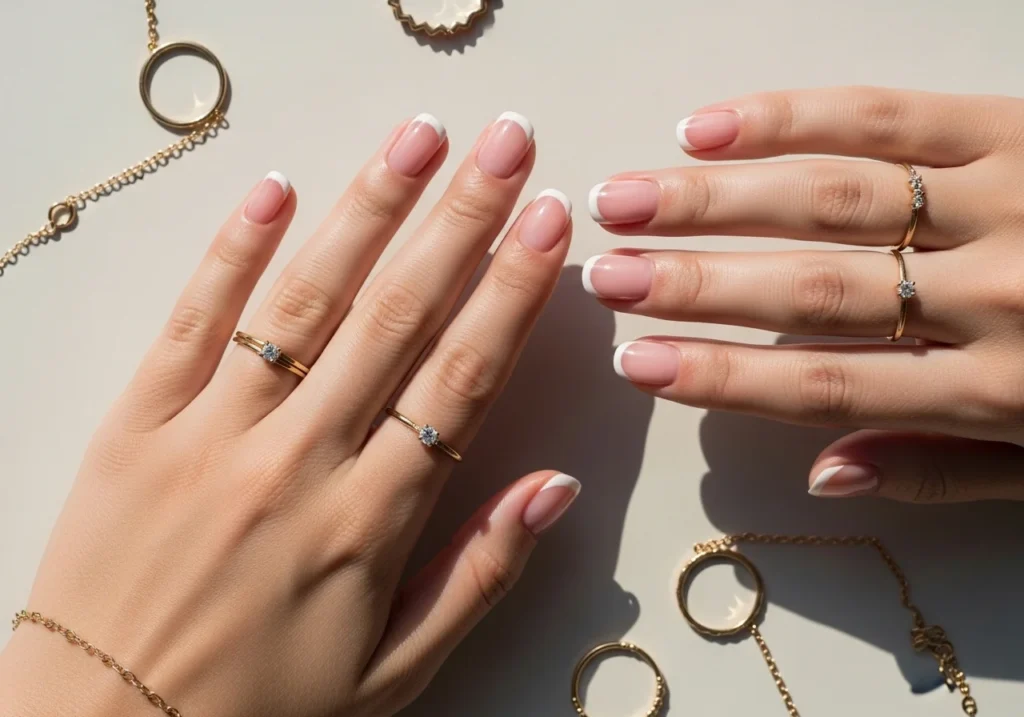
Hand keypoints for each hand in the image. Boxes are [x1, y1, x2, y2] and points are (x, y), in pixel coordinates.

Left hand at [0, 113, 578, 716]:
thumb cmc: (255, 712)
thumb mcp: (393, 672)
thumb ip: (479, 573)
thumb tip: (555, 490)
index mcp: (367, 523)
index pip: (459, 381)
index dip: (511, 295)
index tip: (548, 227)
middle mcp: (296, 463)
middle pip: (396, 317)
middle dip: (462, 221)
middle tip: (507, 148)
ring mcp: (212, 437)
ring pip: (304, 301)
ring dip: (368, 212)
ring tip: (418, 141)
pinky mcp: (137, 427)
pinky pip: (190, 324)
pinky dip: (231, 252)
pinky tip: (273, 191)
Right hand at [585, 87, 1023, 502]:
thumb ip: (943, 472)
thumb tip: (819, 477)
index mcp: (1005, 392)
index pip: (825, 385)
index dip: (720, 377)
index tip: (634, 364)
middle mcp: (998, 296)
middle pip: (811, 288)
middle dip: (693, 282)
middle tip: (603, 275)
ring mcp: (1011, 200)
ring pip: (833, 195)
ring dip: (714, 198)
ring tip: (623, 199)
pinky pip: (894, 114)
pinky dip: (796, 117)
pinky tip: (711, 126)